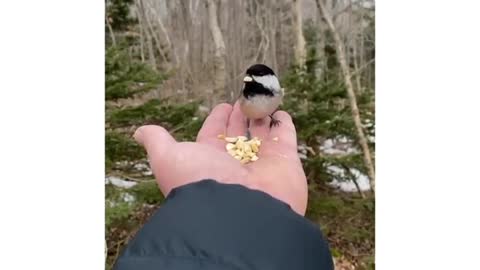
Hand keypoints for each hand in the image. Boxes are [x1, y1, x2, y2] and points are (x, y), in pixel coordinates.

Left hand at [133, 102, 307, 214]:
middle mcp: (235, 162)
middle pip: (238, 133)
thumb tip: (139, 132)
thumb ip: (157, 142)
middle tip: (243, 99)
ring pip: (261, 132)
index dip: (217, 119)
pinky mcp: (285, 161)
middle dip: (240, 115)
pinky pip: (285, 138)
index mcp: (209, 160)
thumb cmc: (200, 184)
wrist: (239, 211)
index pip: (214, 134)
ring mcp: (261, 162)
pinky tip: (279, 113)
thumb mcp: (168, 158)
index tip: (223, 105)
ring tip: (261, 99)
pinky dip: (283, 125)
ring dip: (260, 115)